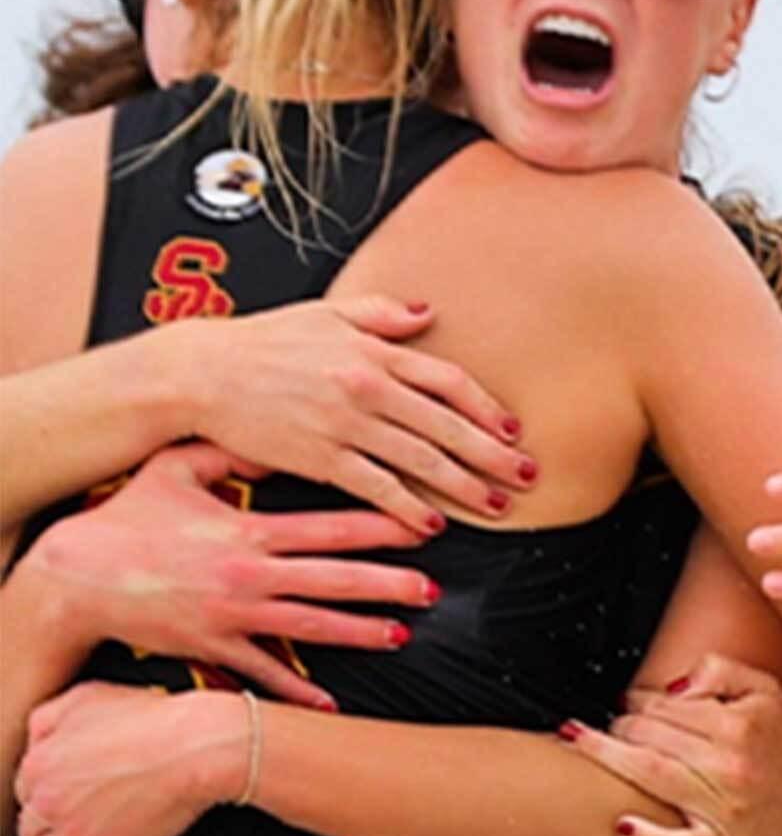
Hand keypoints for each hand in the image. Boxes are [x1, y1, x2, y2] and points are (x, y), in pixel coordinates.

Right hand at [17, 446, 426, 705]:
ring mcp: (234, 616)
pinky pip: (265, 672)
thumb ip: (225, 453)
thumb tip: (271, 436)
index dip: (380, 528)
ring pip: (312, 627)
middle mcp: (248, 576)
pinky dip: (298, 690)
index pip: (329, 529)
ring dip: (360, 631)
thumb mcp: (171, 472)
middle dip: (388, 586)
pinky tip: (332, 702)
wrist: (75, 578)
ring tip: (400, 634)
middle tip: (433, 589)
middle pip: (334, 581)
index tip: (420, 527)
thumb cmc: (124, 521)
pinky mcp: (215, 648)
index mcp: (246, 532)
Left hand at [17, 683, 240, 835]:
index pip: (24, 788)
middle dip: (38, 826)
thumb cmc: (149, 719)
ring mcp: (75, 833)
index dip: (40, 792)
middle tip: (51, 829)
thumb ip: (45, 719)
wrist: (195, 748)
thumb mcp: (84, 698)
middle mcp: (48, 802)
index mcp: (38, 764)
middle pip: (29, 825)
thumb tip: (33, 743)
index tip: (53, 797)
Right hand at [165, 293, 535, 526]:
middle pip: (448, 425)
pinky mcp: (320, 457)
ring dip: (465, 486)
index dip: (486, 408)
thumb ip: (379, 313)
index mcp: (371, 351)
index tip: (512, 428)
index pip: (448, 380)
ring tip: (496, 505)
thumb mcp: (323, 313)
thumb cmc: (259, 343)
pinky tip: (432, 523)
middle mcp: (366, 386)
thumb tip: (428, 313)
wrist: (199, 373)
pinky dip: (410, 507)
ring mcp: (345, 424)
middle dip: (494, 454)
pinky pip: (378, 487)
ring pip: (422, 460)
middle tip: (527, 475)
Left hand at [559, 657, 781, 835]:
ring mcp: (723, 808)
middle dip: (621, 724)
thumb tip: (669, 685)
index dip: (639, 699)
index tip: (632, 702)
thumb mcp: (768, 690)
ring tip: (580, 742)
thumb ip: (719, 669)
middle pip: (647, 735)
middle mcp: (728, 765)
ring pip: (647, 775)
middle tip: (615, 724)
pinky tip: (622, 825)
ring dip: (606, 756)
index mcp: (737, 725)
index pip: (663, 705)